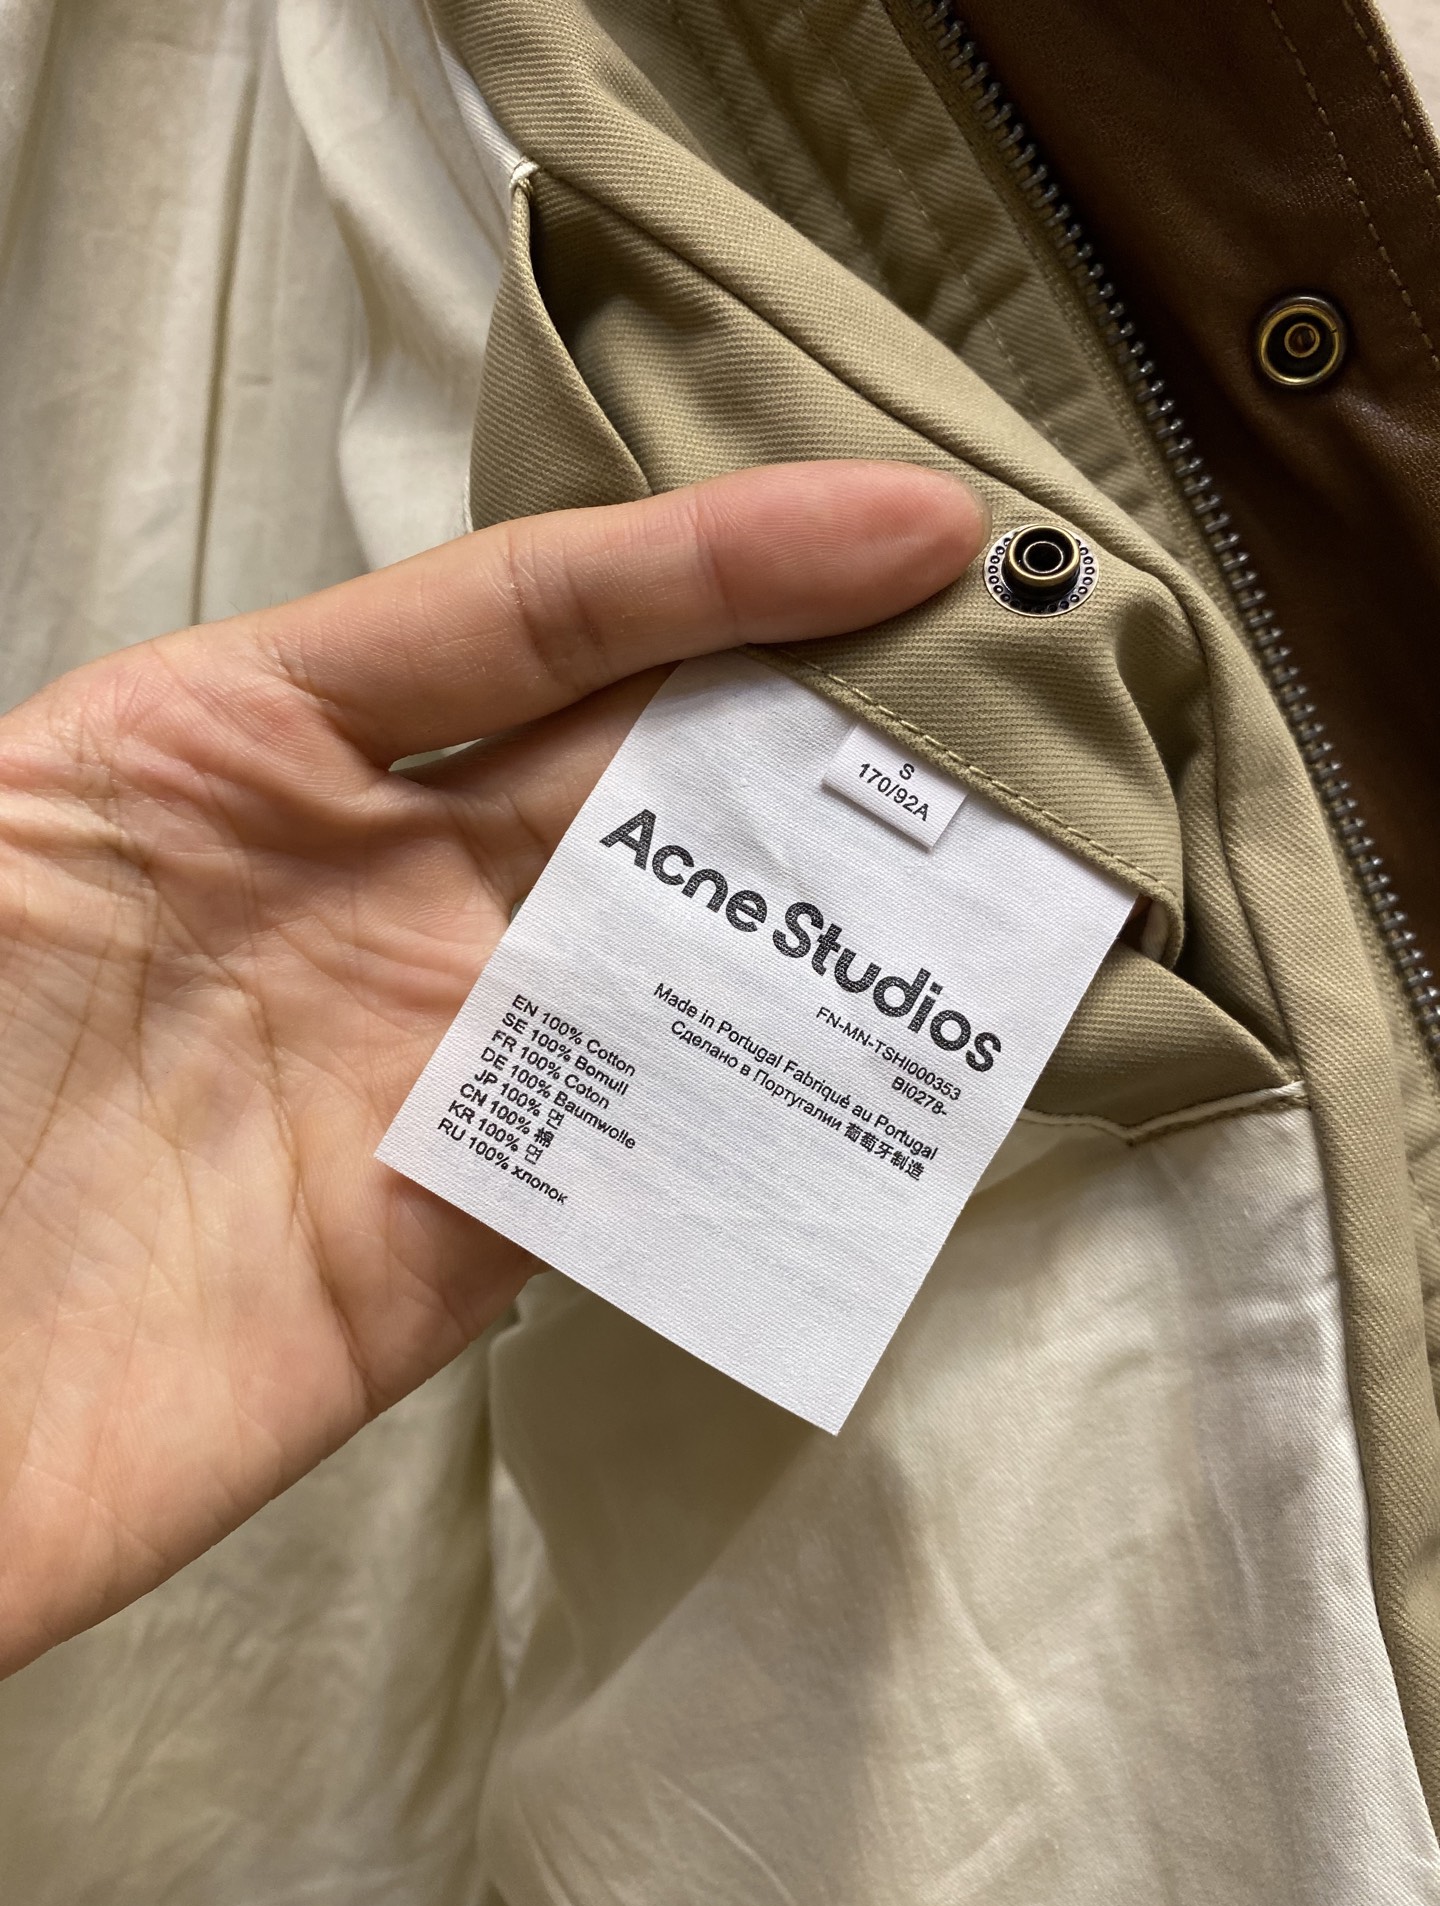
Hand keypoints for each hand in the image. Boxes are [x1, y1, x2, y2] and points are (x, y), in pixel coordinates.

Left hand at [0, 461, 984, 1671]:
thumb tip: (418, 659)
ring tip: (1011, 861)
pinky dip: (761, 1115)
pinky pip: (639, 1158)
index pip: (530, 615)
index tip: (913, 529)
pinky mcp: (451, 1244)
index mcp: (241, 746)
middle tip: (1023, 677)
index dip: (723, 560)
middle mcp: (362, 890)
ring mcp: (420, 1064)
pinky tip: (880, 1069)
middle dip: (828, 712)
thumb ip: (173, 736)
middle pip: (640, 768)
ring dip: (832, 910)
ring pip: (674, 955)